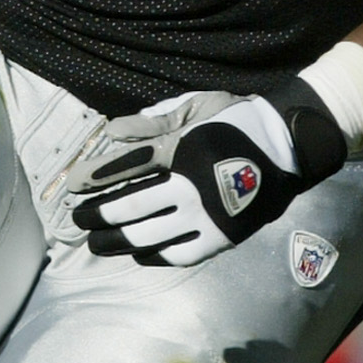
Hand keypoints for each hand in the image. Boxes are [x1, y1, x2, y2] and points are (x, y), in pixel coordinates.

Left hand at [68, 79, 346, 266]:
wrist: (288, 146)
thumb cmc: (235, 120)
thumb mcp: (194, 107)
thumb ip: (151, 122)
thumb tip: (111, 131)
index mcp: (182, 148)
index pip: (127, 166)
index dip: (96, 178)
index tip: (74, 186)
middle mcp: (190, 187)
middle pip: (130, 207)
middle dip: (97, 215)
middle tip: (77, 219)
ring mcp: (206, 217)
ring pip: (149, 236)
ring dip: (116, 241)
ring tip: (96, 242)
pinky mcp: (221, 238)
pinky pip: (179, 254)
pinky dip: (153, 255)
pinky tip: (137, 252)